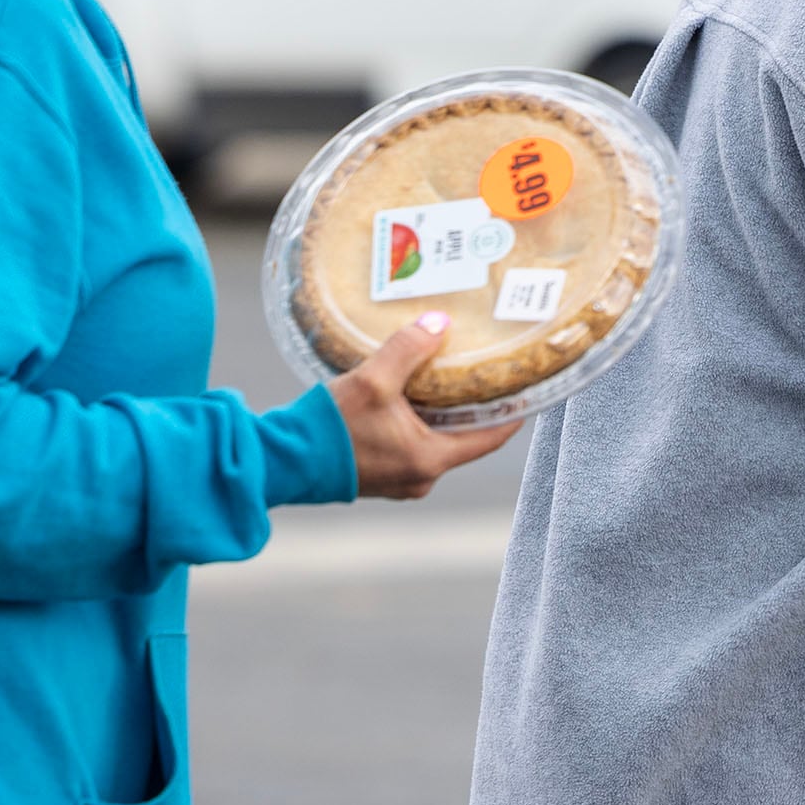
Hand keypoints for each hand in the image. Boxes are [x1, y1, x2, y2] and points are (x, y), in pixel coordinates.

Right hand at [328, 313, 517, 499]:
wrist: (279, 461)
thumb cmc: (328, 427)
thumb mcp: (372, 381)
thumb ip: (407, 350)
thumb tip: (439, 322)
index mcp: (431, 460)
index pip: (491, 437)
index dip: (512, 412)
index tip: (526, 387)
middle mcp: (421, 478)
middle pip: (464, 438)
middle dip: (472, 407)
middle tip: (482, 374)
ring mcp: (399, 481)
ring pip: (435, 442)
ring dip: (441, 415)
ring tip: (446, 380)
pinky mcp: (378, 477)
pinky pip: (411, 447)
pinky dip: (416, 425)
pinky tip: (409, 399)